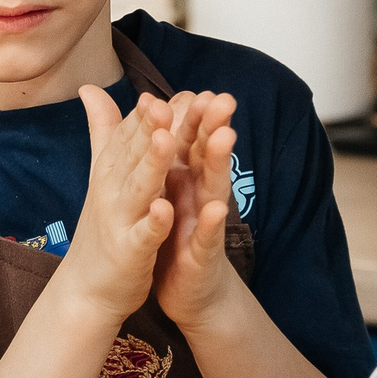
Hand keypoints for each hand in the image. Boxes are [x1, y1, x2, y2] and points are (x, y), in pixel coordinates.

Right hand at [54, 91, 176, 326]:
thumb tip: (88, 88)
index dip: (143, 114)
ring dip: (152, 164)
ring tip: (166, 141)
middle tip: (163, 103)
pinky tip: (165, 209)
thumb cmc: (102, 226)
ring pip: (140, 188)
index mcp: (110, 170)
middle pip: (133, 154)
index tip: (158, 92)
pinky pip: (145, 234)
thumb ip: (103, 130)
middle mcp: (112, 190)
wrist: (86, 287)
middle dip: (149, 129)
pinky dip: (154, 222)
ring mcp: (121, 221)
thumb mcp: (102, 174)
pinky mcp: (130, 252)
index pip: (127, 135)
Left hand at [155, 91, 238, 329]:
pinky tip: (215, 210)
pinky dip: (211, 224)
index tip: (198, 88)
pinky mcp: (202, 254)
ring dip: (220, 164)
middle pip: (208, 157)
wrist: (185, 290)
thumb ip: (160, 154)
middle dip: (215, 127)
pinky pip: (207, 237)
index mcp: (186, 179)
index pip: (192, 141)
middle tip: (224, 98)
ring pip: (214, 189)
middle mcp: (201, 195)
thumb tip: (151, 113)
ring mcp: (204, 224)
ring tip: (225, 137)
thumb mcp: (163, 191)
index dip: (196, 116)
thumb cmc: (175, 235)